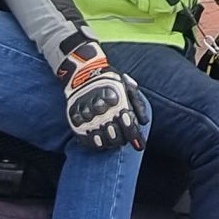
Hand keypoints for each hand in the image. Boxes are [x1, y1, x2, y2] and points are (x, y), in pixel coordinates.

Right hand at [60, 38, 146, 152]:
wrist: (83, 72)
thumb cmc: (109, 81)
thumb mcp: (127, 86)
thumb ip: (137, 103)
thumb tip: (144, 122)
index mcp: (116, 98)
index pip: (128, 124)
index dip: (135, 137)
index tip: (140, 146)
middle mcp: (100, 107)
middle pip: (114, 134)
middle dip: (122, 140)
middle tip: (124, 141)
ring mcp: (86, 113)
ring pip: (101, 137)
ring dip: (109, 143)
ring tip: (113, 142)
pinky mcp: (75, 117)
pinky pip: (85, 136)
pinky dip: (94, 143)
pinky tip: (100, 143)